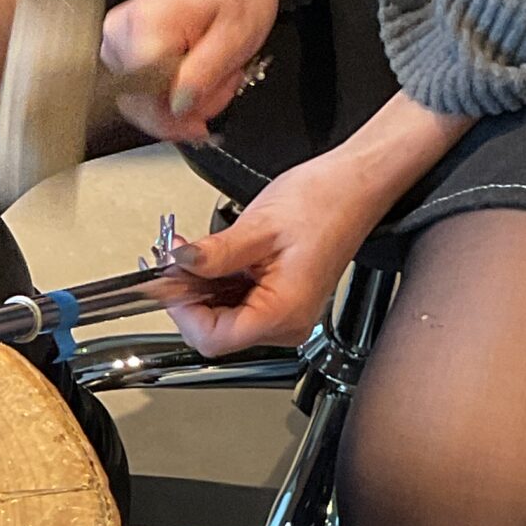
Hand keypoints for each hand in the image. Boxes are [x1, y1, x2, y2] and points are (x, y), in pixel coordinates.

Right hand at [100, 0, 278, 144]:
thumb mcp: (235, 35)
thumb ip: (204, 74)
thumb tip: (179, 107)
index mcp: (145, 26)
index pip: (144, 96)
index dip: (174, 118)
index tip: (201, 125)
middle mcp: (119, 34)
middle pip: (139, 104)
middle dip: (183, 109)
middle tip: (219, 87)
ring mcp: (115, 43)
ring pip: (140, 104)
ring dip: (181, 103)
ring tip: (212, 75)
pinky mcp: (119, 51)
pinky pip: (141, 93)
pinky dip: (172, 94)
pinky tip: (195, 76)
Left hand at [157, 158, 380, 355]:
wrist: (355, 186)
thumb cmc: (325, 201)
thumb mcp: (258, 226)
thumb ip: (213, 254)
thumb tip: (178, 265)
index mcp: (284, 312)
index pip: (214, 339)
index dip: (183, 311)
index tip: (169, 281)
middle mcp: (288, 324)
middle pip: (217, 333)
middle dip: (191, 297)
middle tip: (178, 261)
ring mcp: (286, 315)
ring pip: (225, 319)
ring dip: (204, 289)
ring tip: (200, 254)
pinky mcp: (283, 302)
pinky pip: (240, 305)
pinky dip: (221, 284)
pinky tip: (221, 259)